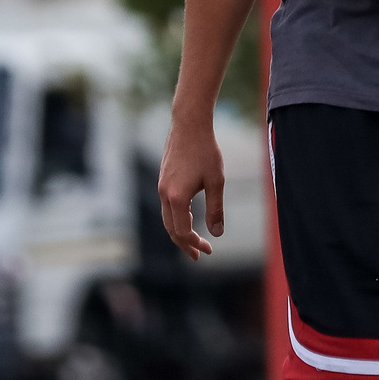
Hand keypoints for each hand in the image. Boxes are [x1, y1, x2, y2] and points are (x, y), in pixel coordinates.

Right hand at [156, 109, 224, 259]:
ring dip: (179, 232)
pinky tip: (188, 218)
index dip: (195, 244)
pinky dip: (175, 219)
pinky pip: (166, 207)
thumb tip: (217, 234)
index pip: (182, 232)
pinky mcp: (163, 179)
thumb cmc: (206, 151)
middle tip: (199, 255)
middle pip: (171, 229)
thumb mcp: (216, 182)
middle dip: (185, 244)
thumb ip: (215, 209)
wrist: (189, 125)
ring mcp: (161, 186)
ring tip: (193, 241)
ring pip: (166, 219)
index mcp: (177, 198)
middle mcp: (164, 194)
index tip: (208, 250)